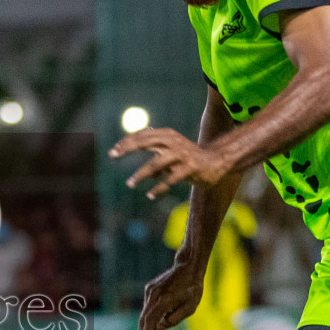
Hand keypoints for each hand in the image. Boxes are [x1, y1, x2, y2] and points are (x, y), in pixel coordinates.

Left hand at [110, 128, 231, 199]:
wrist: (217, 161)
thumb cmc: (191, 158)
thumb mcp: (172, 153)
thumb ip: (158, 155)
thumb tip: (145, 170)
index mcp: (167, 135)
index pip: (142, 135)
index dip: (126, 141)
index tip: (113, 151)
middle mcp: (173, 141)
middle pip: (145, 142)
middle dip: (127, 148)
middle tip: (112, 155)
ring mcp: (182, 154)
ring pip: (155, 163)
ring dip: (140, 174)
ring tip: (130, 183)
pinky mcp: (190, 168)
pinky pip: (170, 179)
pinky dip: (158, 188)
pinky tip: (150, 195)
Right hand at [137, 260, 204, 329]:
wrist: (188, 267)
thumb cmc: (192, 288)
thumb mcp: (190, 308)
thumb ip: (174, 319)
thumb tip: (160, 328)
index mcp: (163, 300)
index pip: (149, 321)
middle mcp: (153, 295)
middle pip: (143, 320)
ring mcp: (149, 291)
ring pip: (145, 314)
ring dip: (150, 328)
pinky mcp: (150, 289)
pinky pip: (149, 307)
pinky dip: (152, 318)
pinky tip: (163, 324)